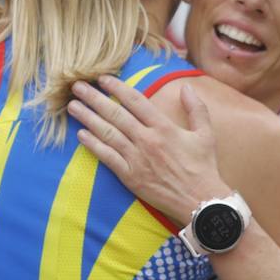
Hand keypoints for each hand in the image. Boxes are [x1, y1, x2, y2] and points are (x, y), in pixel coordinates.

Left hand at [68, 77, 228, 223]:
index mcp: (164, 127)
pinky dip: (93, 145)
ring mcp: (136, 159)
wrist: (200, 201)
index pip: (135, 101)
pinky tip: (81, 135)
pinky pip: (107, 157)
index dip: (117, 87)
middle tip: (77, 86)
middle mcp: (147, 140)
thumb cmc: (203, 167)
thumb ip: (196, 108)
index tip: (102, 78)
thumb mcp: (206, 134)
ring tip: (73, 107)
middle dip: (94, 98)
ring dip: (88, 118)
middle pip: (115, 114)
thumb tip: (186, 87)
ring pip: (107, 133)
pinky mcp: (130, 176)